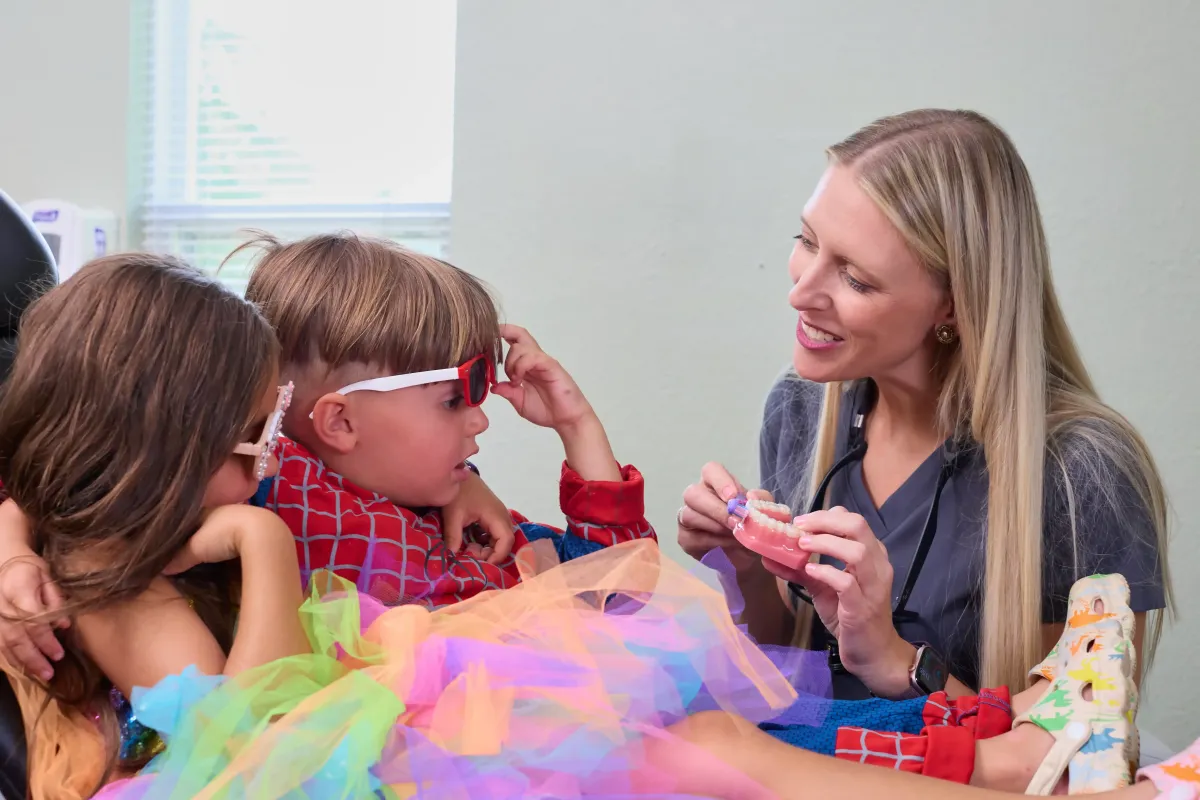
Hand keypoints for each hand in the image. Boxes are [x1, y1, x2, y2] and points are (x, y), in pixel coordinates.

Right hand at [0, 557, 67, 680]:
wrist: (2, 559)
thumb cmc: (28, 567)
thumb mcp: (47, 576)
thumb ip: (55, 599)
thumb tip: (64, 625)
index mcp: (18, 590)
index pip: (33, 621)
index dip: (46, 640)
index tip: (59, 653)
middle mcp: (1, 605)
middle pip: (16, 637)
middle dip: (33, 657)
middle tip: (49, 672)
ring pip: (3, 643)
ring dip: (21, 661)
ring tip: (38, 673)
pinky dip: (8, 656)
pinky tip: (21, 665)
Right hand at [163, 505, 287, 575]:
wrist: (262, 533)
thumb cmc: (224, 535)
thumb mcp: (196, 548)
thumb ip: (179, 557)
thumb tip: (161, 569)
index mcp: (209, 510)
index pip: (189, 519)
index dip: (180, 532)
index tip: (173, 545)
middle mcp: (226, 510)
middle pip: (209, 524)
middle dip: (201, 536)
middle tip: (192, 552)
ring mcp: (245, 517)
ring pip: (227, 529)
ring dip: (221, 540)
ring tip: (212, 556)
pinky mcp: (259, 529)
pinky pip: (241, 536)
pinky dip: (235, 544)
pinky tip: (232, 554)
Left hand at [441, 472, 515, 563]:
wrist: (458, 472)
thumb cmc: (458, 493)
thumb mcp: (453, 514)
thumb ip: (453, 536)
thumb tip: (452, 556)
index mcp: (496, 515)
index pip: (506, 541)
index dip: (497, 556)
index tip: (482, 565)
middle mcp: (502, 516)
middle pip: (506, 542)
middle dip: (491, 554)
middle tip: (471, 554)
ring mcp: (499, 515)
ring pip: (501, 539)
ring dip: (488, 548)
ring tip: (470, 549)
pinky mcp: (493, 515)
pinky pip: (496, 534)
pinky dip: (487, 542)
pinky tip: (472, 543)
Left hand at [491, 325, 595, 432]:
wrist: (566, 420)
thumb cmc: (547, 410)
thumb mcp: (520, 402)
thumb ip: (508, 392)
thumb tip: (493, 386)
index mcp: (526, 365)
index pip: (514, 342)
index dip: (502, 335)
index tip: (487, 337)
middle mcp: (534, 360)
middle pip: (520, 334)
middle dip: (504, 331)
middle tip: (492, 341)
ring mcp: (543, 361)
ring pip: (521, 347)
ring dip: (510, 362)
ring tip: (513, 380)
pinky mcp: (551, 366)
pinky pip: (532, 357)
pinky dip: (520, 366)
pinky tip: (519, 379)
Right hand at [678, 462, 772, 575]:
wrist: (749, 554)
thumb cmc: (752, 526)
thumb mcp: (764, 511)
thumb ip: (762, 500)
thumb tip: (751, 497)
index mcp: (716, 484)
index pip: (710, 470)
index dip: (720, 482)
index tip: (734, 497)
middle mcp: (698, 496)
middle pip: (693, 493)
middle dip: (715, 509)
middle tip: (735, 522)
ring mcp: (687, 517)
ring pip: (689, 515)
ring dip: (715, 527)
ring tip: (735, 536)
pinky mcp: (685, 538)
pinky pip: (692, 537)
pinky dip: (712, 542)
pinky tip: (728, 545)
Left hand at [761, 506, 913, 696]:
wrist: (873, 654)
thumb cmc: (850, 616)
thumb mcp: (823, 588)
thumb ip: (801, 570)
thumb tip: (769, 556)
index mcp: (871, 555)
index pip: (853, 521)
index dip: (825, 516)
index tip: (801, 522)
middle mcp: (877, 565)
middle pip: (857, 526)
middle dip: (825, 521)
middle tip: (799, 526)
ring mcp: (872, 586)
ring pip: (857, 551)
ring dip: (826, 543)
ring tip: (802, 545)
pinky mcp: (862, 607)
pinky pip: (847, 583)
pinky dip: (826, 572)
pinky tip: (811, 571)